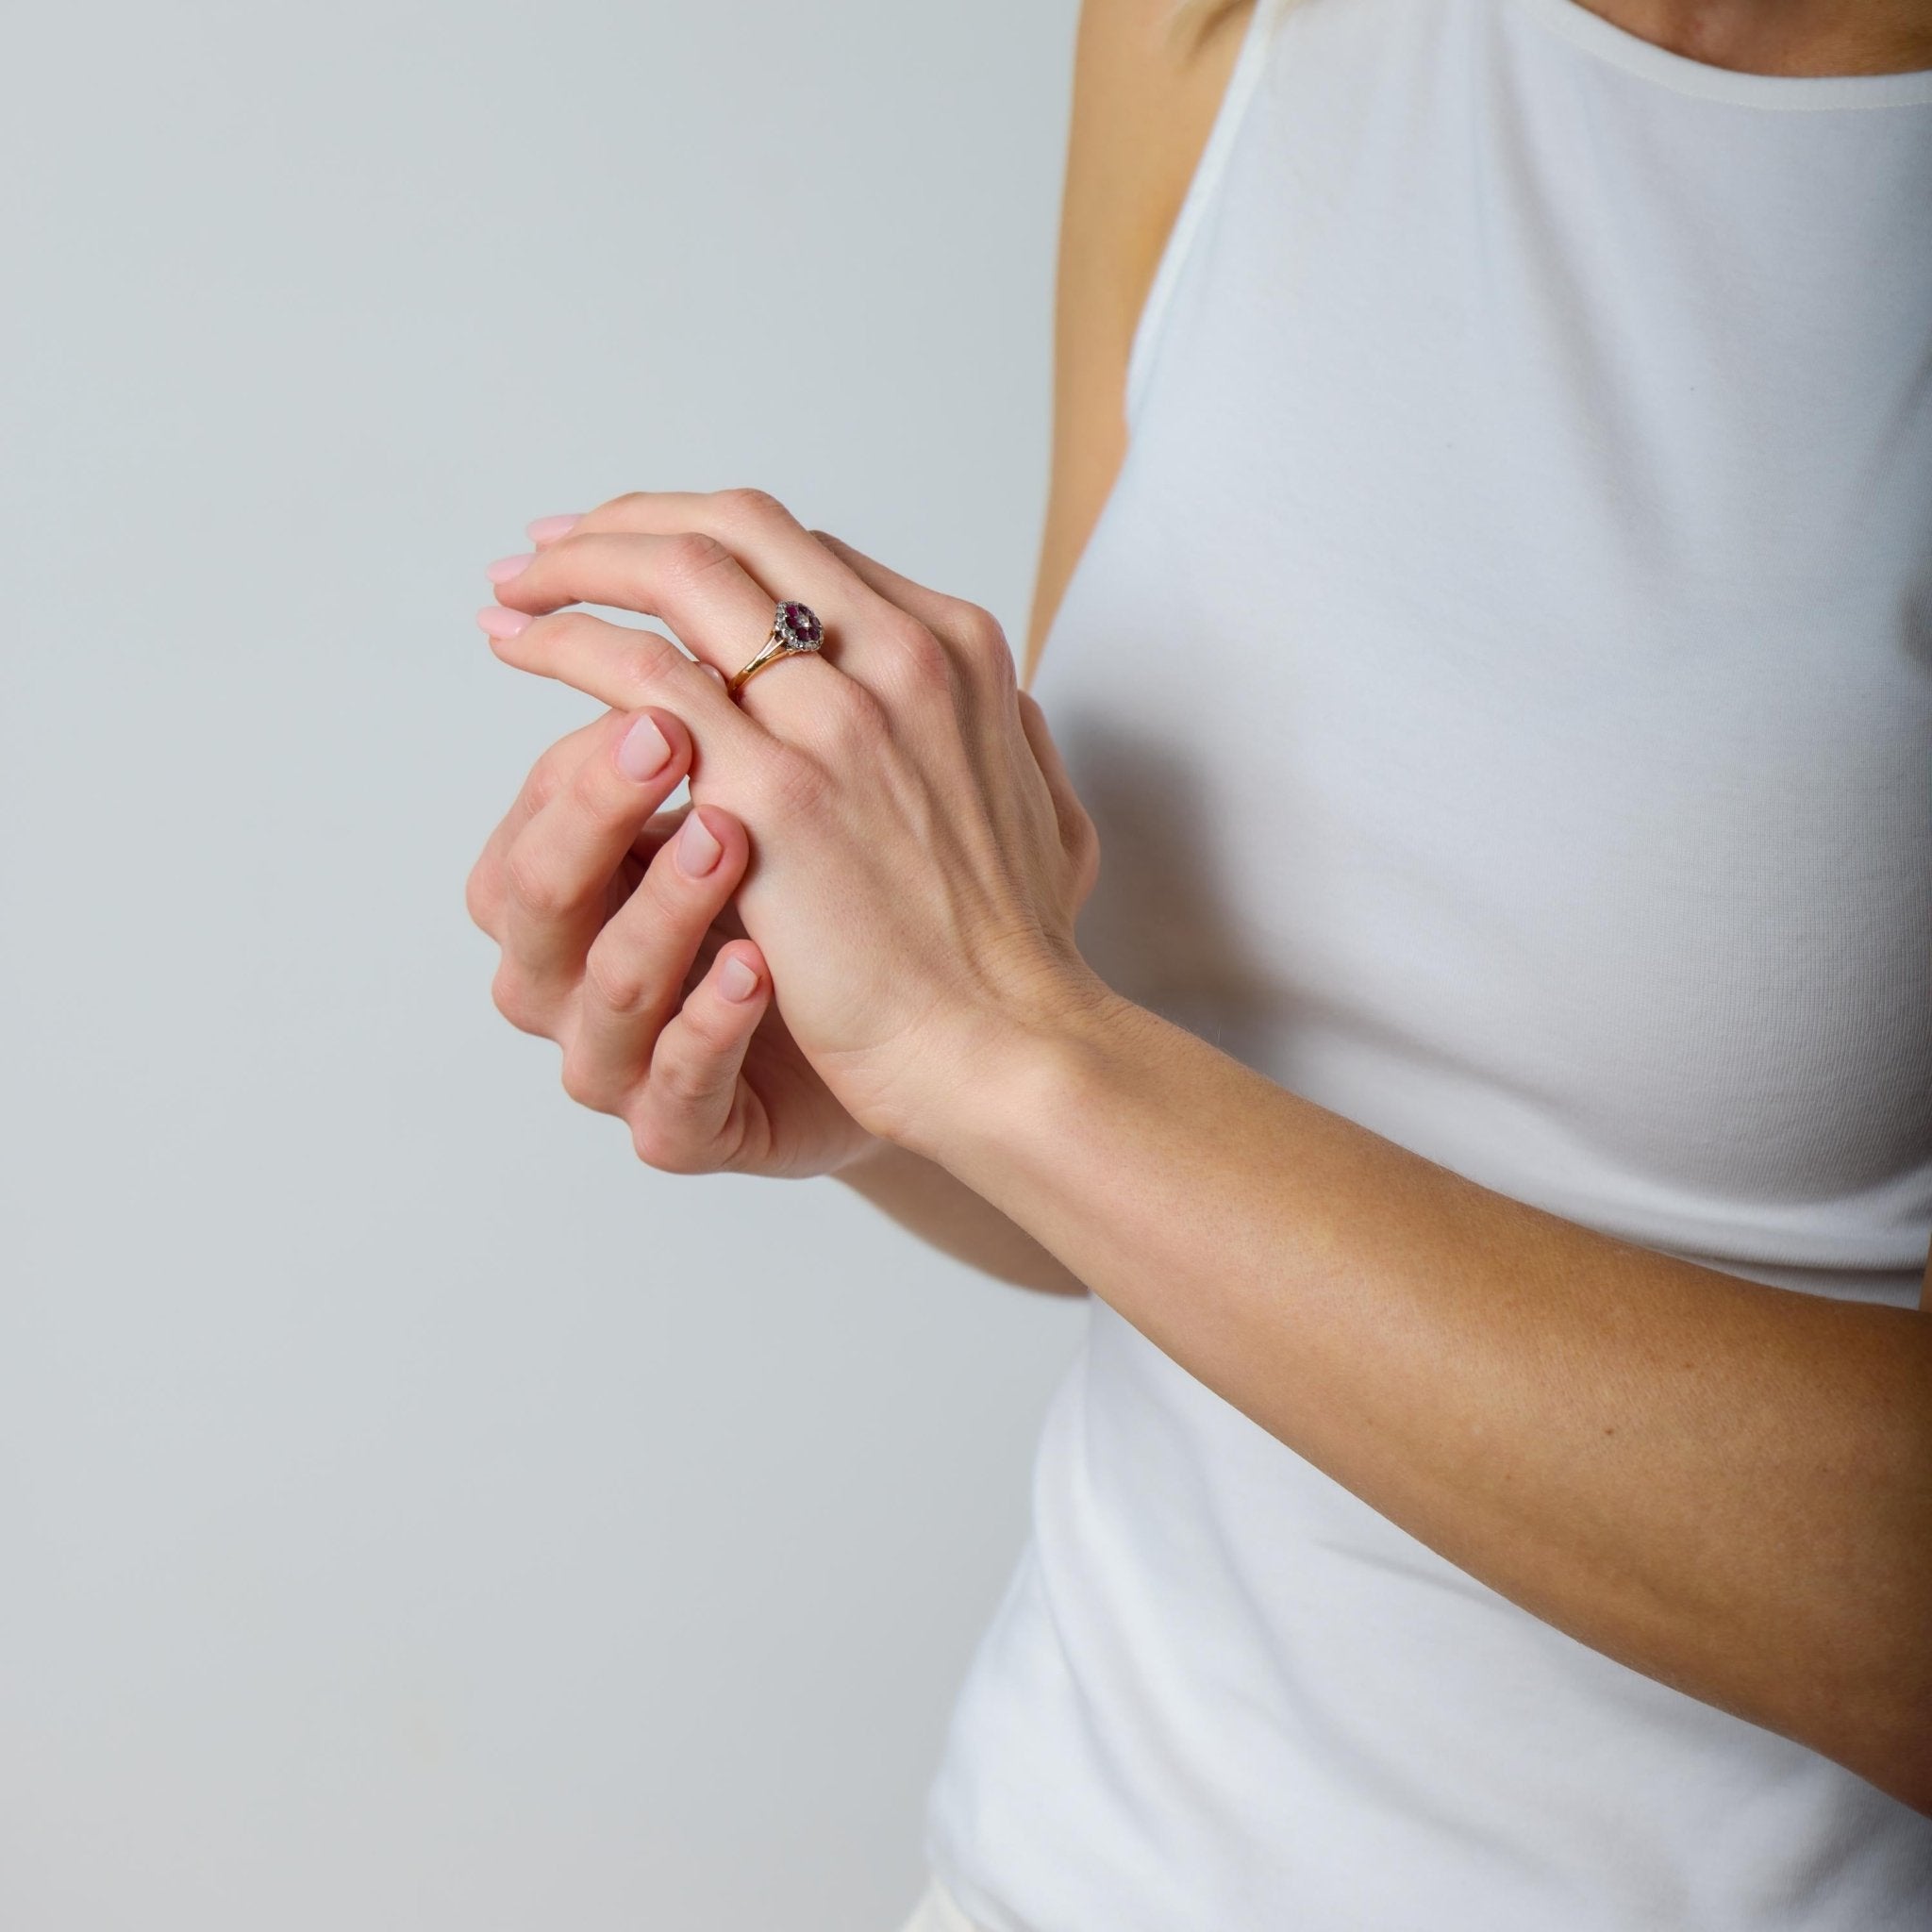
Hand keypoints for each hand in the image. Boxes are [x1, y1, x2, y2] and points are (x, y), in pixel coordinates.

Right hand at [465, 700, 879, 1176]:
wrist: (901, 1041)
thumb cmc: (810, 906)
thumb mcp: (759, 801)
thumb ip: (708, 722)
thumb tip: (700, 585)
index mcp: (566, 885)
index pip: (535, 808)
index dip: (586, 751)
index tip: (660, 683)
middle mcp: (571, 973)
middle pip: (533, 895)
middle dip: (595, 809)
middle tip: (670, 737)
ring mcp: (623, 1060)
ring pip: (604, 991)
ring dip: (662, 907)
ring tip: (729, 838)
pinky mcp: (687, 1130)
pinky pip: (676, 1091)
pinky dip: (709, 1027)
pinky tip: (756, 970)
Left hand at [477, 488, 1105, 1150]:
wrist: (1006, 1041)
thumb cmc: (1019, 952)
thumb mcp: (1047, 816)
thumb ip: (1014, 741)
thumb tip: (1006, 705)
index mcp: (958, 651)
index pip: (810, 553)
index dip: (715, 541)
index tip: (651, 558)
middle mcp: (901, 657)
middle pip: (740, 528)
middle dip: (632, 522)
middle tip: (555, 545)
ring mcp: (836, 718)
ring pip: (680, 575)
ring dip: (578, 566)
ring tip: (517, 587)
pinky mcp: (771, 793)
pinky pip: (640, 676)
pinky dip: (564, 643)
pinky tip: (520, 649)